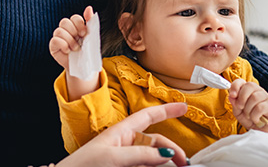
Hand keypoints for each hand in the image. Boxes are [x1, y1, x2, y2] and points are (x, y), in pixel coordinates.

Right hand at [49, 6, 94, 69]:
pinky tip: (68, 51)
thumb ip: (90, 22)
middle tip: (79, 40)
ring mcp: (58, 38)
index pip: (74, 18)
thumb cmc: (87, 51)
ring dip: (69, 40)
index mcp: (75, 27)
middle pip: (64, 22)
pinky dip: (63, 45)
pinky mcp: (53, 46)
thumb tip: (89, 8)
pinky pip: (54, 40)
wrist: (84, 67)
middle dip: (73, 31)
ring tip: (75, 48)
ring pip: (59, 31)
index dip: (79, 24)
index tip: (84, 33)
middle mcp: (65, 30)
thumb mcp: (91, 37)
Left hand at [57, 102, 189, 166]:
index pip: (148, 116)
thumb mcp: (112, 156)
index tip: (184, 107)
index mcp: (121, 132)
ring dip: (165, 162)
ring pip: (153, 158)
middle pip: (155, 142)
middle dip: (171, 149)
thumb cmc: (83, 165)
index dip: (166, 110)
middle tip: (183, 163)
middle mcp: (125, 143)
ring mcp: (126, 158)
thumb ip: (139, 154)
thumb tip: (165, 153)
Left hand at [227, 78, 267, 131]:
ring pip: (254, 97)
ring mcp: (266, 97)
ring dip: (248, 109)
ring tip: (248, 116)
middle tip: (240, 107)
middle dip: (242, 97)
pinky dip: (254, 116)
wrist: (262, 130)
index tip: (232, 95)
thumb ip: (234, 104)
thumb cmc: (250, 118)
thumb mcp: (238, 112)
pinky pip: (260, 108)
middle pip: (250, 85)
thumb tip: (231, 97)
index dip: (235, 86)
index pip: (241, 81)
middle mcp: (258, 91)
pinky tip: (255, 119)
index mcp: (248, 90)